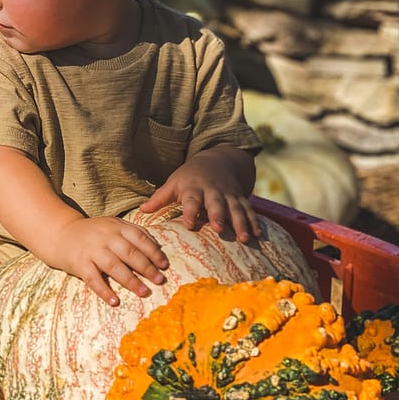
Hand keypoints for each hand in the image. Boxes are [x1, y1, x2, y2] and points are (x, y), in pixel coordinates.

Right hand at [52, 216, 168, 306]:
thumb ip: (135, 232)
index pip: (140, 238)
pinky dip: (104, 291)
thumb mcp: (114, 225)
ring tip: (144, 292)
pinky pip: (94, 279)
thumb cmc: (94, 233)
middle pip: (130, 253)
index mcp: (117, 227)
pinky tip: (114, 301)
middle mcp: (105, 237)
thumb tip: (158, 247)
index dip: (154, 252)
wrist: (62, 234)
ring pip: (114, 266)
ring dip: (131, 280)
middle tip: (159, 280)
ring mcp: (92, 251)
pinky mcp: (80, 264)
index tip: (164, 265)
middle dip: (147, 268)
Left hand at [140, 146, 261, 242]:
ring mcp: (229, 195)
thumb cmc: (189, 177)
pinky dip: (254, 222)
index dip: (190, 211)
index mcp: (194, 188)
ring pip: (236, 208)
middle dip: (218, 216)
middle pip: (216, 204)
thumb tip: (140, 211)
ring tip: (245, 238)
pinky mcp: (240, 198)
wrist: (218, 160)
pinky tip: (258, 235)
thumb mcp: (173, 183)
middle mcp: (213, 191)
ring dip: (241, 223)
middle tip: (219, 230)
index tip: (189, 224)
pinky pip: (249, 210)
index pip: (191, 200)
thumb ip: (159, 198)